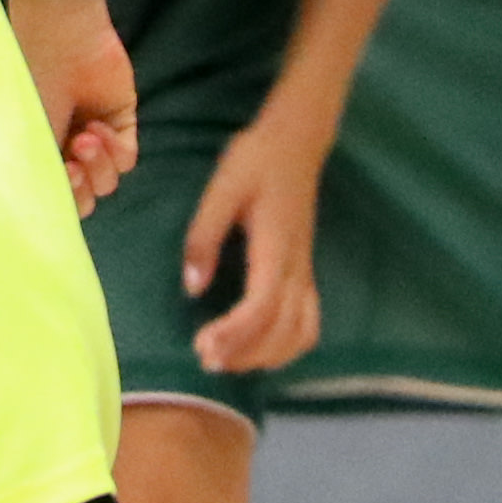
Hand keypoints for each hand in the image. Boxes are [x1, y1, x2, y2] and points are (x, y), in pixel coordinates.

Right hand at [9, 0, 137, 215]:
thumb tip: (43, 213)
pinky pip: (127, 158)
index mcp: (37, 152)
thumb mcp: (25, 136)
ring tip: (85, 137)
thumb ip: (37, 176)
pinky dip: (115, 150)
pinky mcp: (122, 122)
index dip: (59, 203)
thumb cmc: (30, 83)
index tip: (54, 184)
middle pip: (84, 198)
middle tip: (70, 168)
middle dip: (80, 191)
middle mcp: (64, 149)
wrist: (60, 38)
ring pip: (107, 181)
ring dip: (98, 166)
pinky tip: (98, 126)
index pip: (55, 198)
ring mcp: (94, 138)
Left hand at [183, 120, 327, 373]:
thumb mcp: (220, 191)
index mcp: (277, 248)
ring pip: (301, 332)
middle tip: (206, 358)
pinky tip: (259, 350)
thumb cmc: (255, 162)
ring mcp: (306, 271)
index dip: (235, 334)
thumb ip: (204, 238)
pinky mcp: (305, 272)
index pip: (262, 306)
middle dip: (246, 354)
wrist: (295, 142)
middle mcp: (298, 267)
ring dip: (267, 356)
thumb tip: (192, 287)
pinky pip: (309, 323)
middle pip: (282, 329)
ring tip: (229, 360)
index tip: (202, 346)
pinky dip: (288, 347)